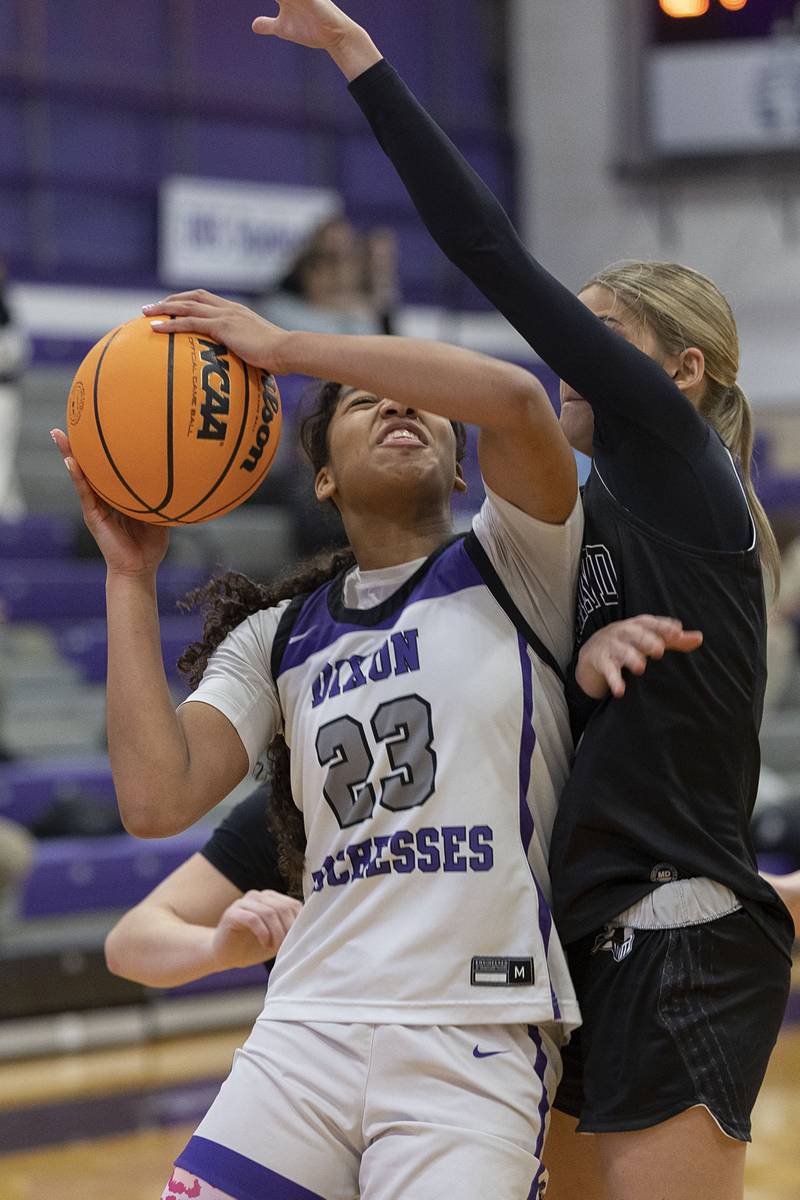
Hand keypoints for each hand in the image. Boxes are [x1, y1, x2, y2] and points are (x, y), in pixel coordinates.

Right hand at [51, 429, 168, 577]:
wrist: (139, 569)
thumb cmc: (151, 545)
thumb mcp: (162, 516)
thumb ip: (165, 498)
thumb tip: (182, 477)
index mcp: (120, 496)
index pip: (111, 468)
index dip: (106, 449)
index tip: (103, 425)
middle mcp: (105, 497)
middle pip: (91, 466)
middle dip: (82, 444)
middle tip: (75, 418)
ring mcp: (96, 506)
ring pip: (81, 475)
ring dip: (69, 455)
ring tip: (59, 434)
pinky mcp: (92, 515)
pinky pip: (84, 493)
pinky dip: (77, 477)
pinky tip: (71, 462)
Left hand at [143, 291, 289, 373]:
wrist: (286, 350)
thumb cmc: (279, 357)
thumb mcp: (260, 352)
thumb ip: (248, 354)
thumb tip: (243, 370)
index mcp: (237, 312)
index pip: (207, 299)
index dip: (188, 300)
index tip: (172, 305)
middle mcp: (229, 309)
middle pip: (193, 297)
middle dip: (170, 299)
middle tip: (151, 307)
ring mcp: (225, 315)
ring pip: (187, 306)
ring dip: (163, 307)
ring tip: (145, 313)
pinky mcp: (222, 326)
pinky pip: (190, 323)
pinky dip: (171, 324)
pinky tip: (155, 329)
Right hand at [211, 889, 301, 969]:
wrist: (225, 955)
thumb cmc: (253, 946)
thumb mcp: (276, 938)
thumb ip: (289, 930)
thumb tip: (311, 930)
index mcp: (271, 899)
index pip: (292, 904)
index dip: (297, 923)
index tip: (296, 941)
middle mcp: (258, 896)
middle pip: (282, 907)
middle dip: (287, 929)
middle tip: (285, 947)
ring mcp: (244, 902)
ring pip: (269, 912)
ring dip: (276, 933)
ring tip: (274, 947)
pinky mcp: (232, 913)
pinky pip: (253, 918)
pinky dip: (263, 933)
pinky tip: (265, 944)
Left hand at [251, 1, 380, 80]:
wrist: (333, 35)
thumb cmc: (310, 30)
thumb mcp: (284, 29)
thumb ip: (269, 25)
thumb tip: (254, 26)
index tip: (259, 0)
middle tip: (277, 2)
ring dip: (283, 0)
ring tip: (285, 3)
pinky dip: (288, 0)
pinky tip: (286, 2)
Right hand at [576, 615, 702, 699]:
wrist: (593, 650)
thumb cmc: (630, 642)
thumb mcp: (650, 637)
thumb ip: (675, 640)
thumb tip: (700, 638)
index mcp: (638, 625)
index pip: (652, 623)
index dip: (663, 626)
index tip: (677, 631)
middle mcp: (624, 633)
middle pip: (636, 635)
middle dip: (647, 641)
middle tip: (659, 650)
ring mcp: (612, 647)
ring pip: (621, 651)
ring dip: (630, 658)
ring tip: (640, 668)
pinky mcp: (602, 662)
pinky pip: (608, 670)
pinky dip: (614, 680)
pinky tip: (620, 691)